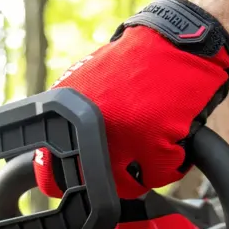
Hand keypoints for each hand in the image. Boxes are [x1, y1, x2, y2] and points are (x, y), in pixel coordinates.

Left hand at [34, 0, 228, 200]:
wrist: (177, 42)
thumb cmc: (139, 64)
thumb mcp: (91, 86)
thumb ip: (77, 123)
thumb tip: (64, 165)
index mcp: (69, 113)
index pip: (50, 175)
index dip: (74, 182)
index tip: (89, 181)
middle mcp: (90, 127)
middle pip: (99, 185)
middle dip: (119, 179)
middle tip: (135, 157)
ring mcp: (122, 135)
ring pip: (132, 186)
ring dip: (148, 171)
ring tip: (158, 139)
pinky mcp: (155, 140)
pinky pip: (163, 175)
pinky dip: (175, 161)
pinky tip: (176, 134)